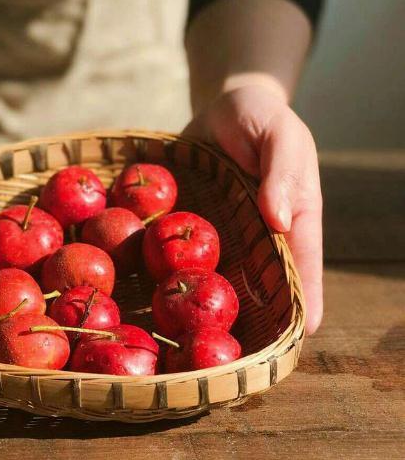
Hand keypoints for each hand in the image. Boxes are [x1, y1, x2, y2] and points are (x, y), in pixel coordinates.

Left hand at [184, 85, 322, 333]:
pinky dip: (175, 273)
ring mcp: (226, 233)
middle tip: (244, 353)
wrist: (221, 107)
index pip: (303, 264)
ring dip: (211, 304)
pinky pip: (184, 253)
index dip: (304, 299)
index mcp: (293, 216)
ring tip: (198, 340)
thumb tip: (278, 219)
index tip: (301, 336)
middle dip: (257, 317)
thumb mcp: (278, 134)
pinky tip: (156, 297)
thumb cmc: (260, 117)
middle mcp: (260, 234)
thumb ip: (282, 173)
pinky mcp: (194, 226)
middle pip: (263, 283)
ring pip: (222, 276)